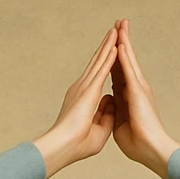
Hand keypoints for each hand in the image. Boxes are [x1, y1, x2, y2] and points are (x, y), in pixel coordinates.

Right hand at [33, 28, 117, 177]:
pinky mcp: (88, 90)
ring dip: (108, 45)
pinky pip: (101, 69)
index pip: (98, 76)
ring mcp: (84, 87)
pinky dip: (108, 57)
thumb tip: (112, 101)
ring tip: (116, 30)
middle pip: (98, 63)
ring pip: (99, 61)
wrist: (63, 148)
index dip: (106, 63)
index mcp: (84, 99)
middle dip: (106, 47)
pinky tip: (115, 45)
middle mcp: (82, 89)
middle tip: (114, 31)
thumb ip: (105, 115)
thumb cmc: (77, 146)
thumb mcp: (99, 132)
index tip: (113, 51)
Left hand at [111, 19, 179, 177]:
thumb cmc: (138, 144)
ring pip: (128, 60)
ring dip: (124, 41)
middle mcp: (136, 89)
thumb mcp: (120, 125)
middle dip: (121, 42)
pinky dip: (125, 56)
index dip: (113, 59)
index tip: (109, 45)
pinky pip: (130, 70)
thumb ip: (114, 113)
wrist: (151, 151)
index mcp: (128, 98)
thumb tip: (109, 106)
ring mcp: (139, 88)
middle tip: (118, 23)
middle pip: (125, 61)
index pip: (118, 73)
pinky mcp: (139, 92)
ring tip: (121, 24)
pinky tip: (121, 43)